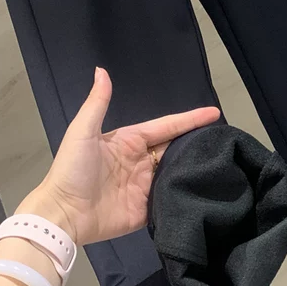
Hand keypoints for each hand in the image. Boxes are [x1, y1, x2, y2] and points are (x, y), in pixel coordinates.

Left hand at [20, 68, 219, 245]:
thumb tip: (102, 70)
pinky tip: (204, 188)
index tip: (215, 113)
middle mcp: (141, 162)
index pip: (166, 126)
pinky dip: (185, 193)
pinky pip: (170, 198)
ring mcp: (145, 186)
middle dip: (197, 141)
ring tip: (221, 161)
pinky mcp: (146, 209)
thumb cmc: (72, 170)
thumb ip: (97, 102)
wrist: (62, 215)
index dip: (190, 119)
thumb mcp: (83, 132)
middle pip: (175, 148)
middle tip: (224, 138)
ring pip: (176, 172)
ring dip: (194, 166)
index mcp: (129, 142)